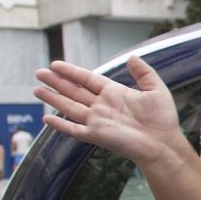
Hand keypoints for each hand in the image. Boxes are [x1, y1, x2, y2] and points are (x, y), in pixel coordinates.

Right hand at [34, 56, 183, 166]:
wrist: (163, 143)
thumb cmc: (162, 119)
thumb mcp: (156, 89)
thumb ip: (144, 73)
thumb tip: (131, 56)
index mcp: (114, 93)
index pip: (87, 79)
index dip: (71, 72)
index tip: (55, 64)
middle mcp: (102, 106)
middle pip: (74, 91)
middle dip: (56, 82)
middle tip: (39, 73)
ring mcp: (97, 120)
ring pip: (69, 107)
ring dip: (53, 98)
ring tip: (36, 90)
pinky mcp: (96, 135)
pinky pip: (74, 129)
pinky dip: (60, 124)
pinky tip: (46, 118)